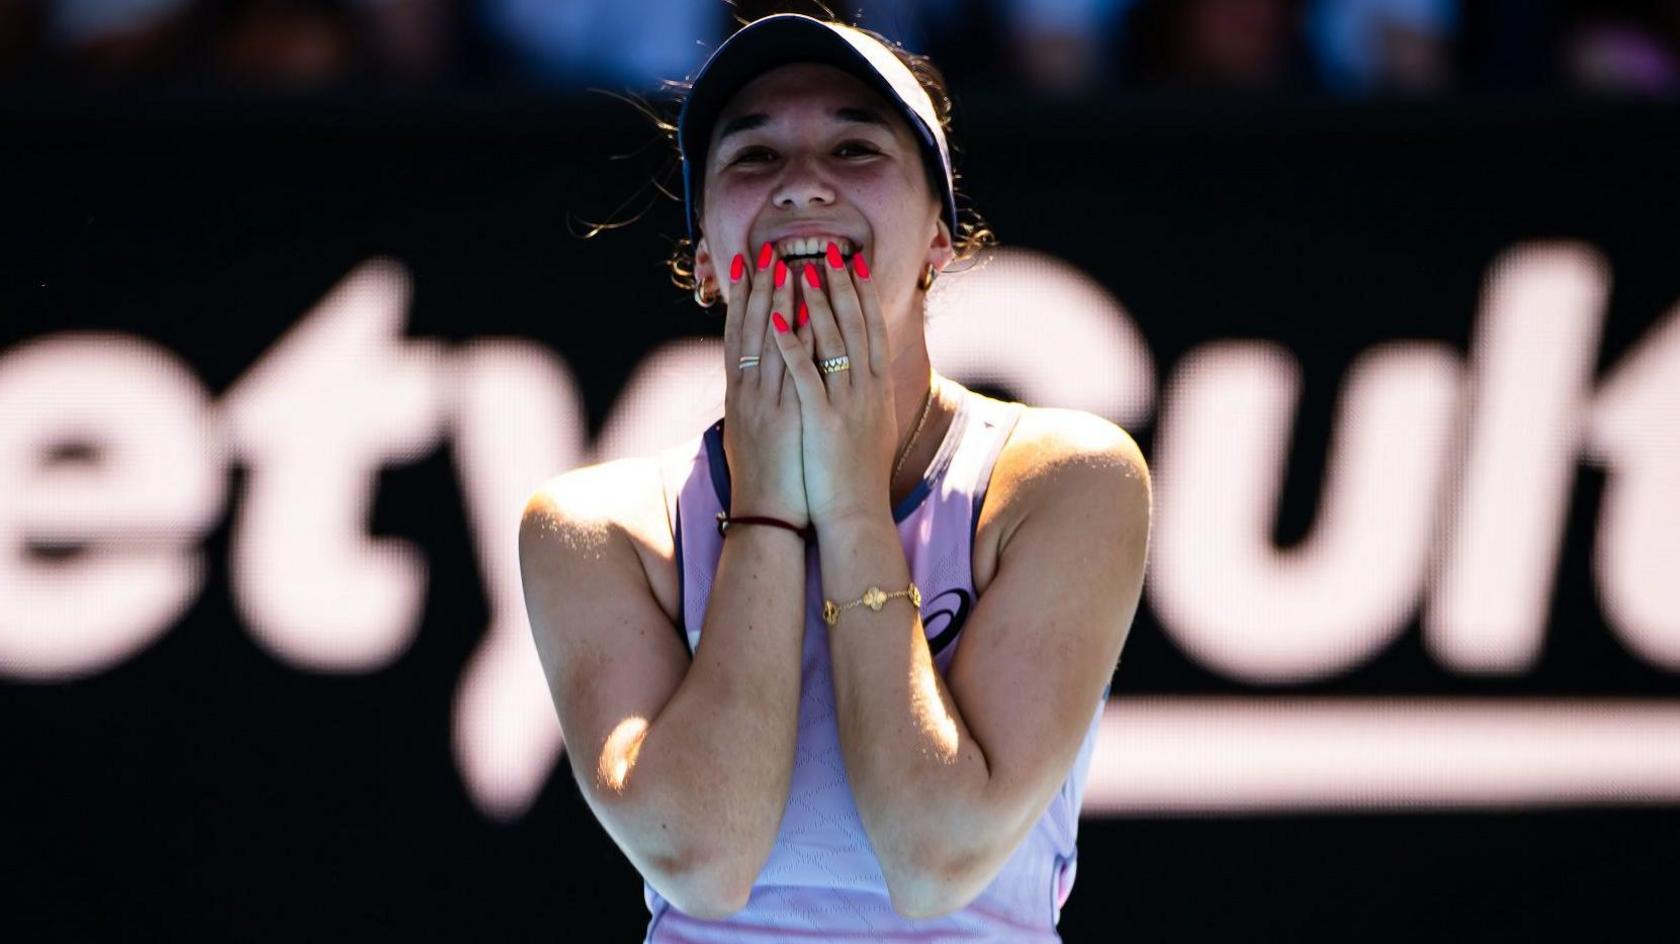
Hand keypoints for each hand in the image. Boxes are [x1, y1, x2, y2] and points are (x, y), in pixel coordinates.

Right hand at [720, 242, 817, 525]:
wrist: (768, 519)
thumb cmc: (765, 479)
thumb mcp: (752, 433)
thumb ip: (757, 401)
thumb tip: (759, 378)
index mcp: (739, 395)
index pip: (737, 335)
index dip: (742, 298)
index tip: (747, 264)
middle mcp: (748, 394)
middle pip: (751, 331)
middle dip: (760, 288)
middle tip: (768, 250)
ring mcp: (767, 405)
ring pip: (770, 344)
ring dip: (780, 302)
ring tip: (790, 266)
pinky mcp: (787, 419)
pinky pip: (793, 371)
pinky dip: (798, 341)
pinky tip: (806, 314)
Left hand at [766, 242, 896, 528]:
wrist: (856, 514)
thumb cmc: (859, 475)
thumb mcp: (872, 427)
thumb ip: (869, 396)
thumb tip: (869, 373)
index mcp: (877, 389)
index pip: (872, 329)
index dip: (863, 293)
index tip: (854, 263)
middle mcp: (866, 390)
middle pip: (855, 325)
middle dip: (841, 285)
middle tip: (829, 250)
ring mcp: (846, 403)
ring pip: (831, 342)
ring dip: (816, 303)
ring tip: (801, 270)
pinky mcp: (822, 420)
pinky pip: (805, 374)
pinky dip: (792, 345)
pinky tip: (778, 320)